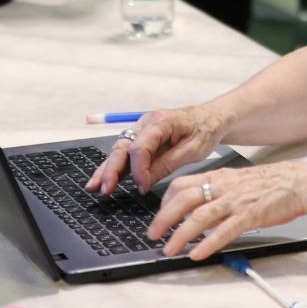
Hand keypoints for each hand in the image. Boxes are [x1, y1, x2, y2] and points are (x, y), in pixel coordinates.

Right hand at [85, 105, 225, 195]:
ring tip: (95, 186)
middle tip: (104, 188)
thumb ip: (167, 164)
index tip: (142, 187)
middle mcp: (147, 122)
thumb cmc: (205, 131)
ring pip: (120, 149)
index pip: (141, 146)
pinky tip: (103, 178)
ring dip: (108, 168)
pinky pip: (126, 152)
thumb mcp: (192, 150)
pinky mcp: (142, 137)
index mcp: (162, 122)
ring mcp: (142, 128)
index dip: (139, 169)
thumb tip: (143, 182)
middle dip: (112, 168)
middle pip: (124, 145)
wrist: (211, 118)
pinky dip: (115, 165)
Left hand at [148, 161, 306, 260]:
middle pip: (183, 198)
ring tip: (169, 248)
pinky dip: (208, 243)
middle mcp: (223, 187)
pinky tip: (197, 254)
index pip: (181, 184)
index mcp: (218, 177)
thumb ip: (216, 194)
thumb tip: (197, 209)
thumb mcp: (237, 182)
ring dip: (181, 233)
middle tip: (153, 234)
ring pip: (200, 215)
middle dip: (164, 217)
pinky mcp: (249, 215)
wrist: (297, 182)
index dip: (165, 201)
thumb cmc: (270, 184)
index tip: (158, 215)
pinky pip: (224, 230)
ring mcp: (235, 201)